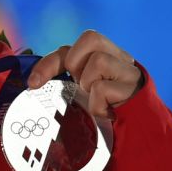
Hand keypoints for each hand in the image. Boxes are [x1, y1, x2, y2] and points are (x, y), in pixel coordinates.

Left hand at [25, 30, 144, 127]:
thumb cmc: (106, 112)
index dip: (49, 63)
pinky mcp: (135, 88)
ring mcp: (129, 72)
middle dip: (76, 63)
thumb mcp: (84, 94)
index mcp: (104, 56)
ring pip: (99, 61)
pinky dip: (97, 105)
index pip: (71, 48)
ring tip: (98, 99)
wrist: (140, 132)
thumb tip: (32, 83)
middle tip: (80, 86)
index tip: (33, 84)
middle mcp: (119, 58)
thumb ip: (67, 81)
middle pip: (91, 38)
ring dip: (90, 85)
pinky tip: (108, 113)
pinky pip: (102, 88)